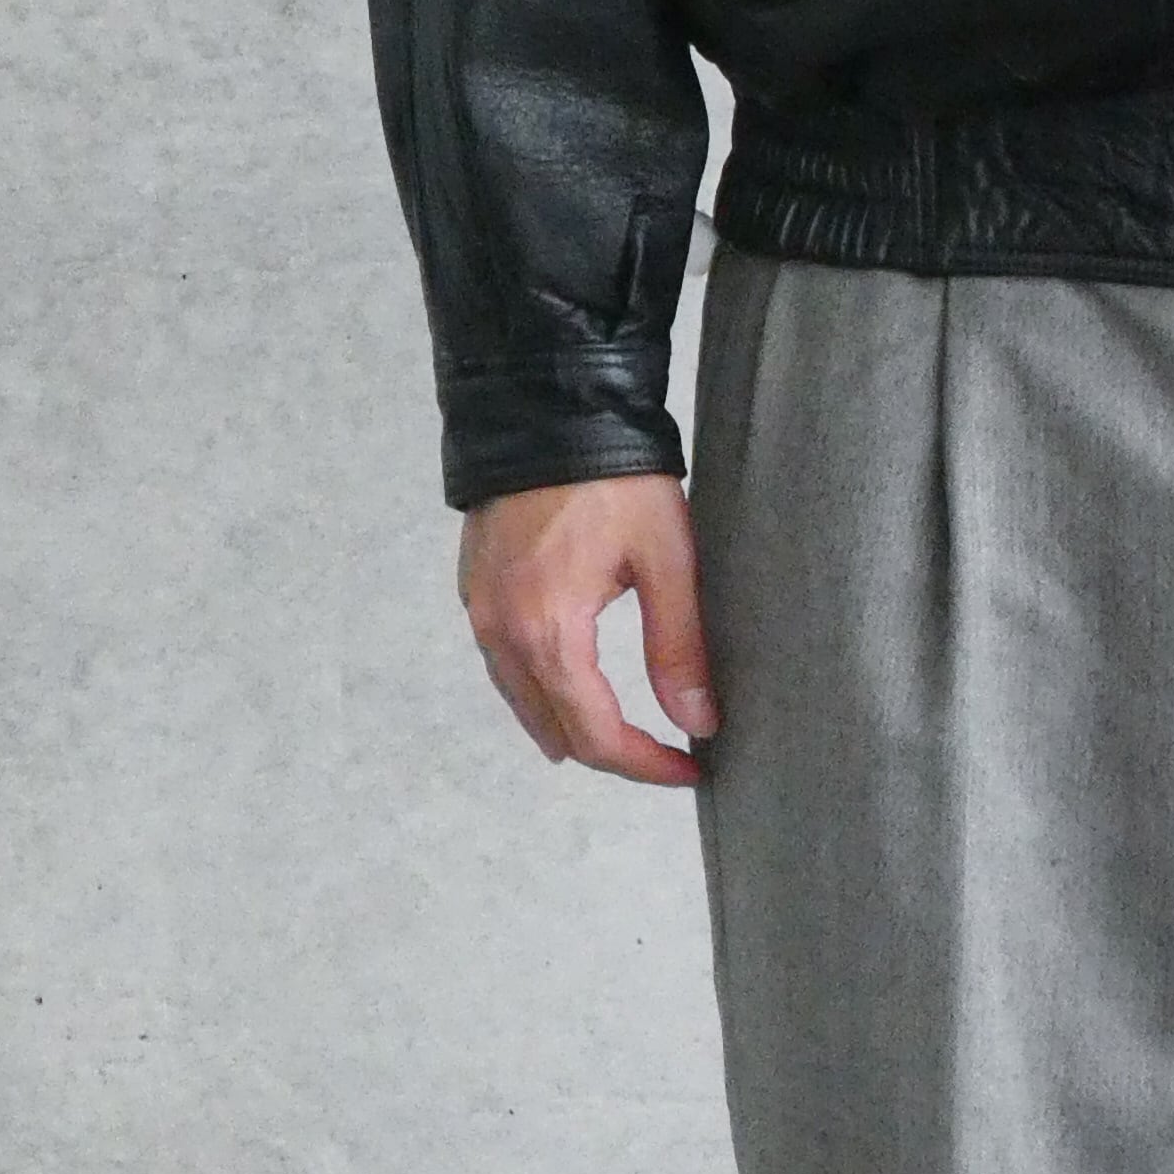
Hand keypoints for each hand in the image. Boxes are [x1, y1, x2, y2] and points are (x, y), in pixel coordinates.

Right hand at [458, 476, 716, 784]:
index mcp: (549, 630)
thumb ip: (679, 647)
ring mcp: (479, 612)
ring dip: (573, 726)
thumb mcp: (666, 559)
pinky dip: (541, 690)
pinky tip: (575, 685)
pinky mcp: (473, 590)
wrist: (547, 405)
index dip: (645, 766)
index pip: (595, 734)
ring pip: (523, 703)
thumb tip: (699, 721)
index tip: (690, 769)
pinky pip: (504, 667)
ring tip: (629, 732)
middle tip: (668, 754)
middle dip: (613, 753)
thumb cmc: (614, 476)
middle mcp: (501, 632)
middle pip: (555, 730)